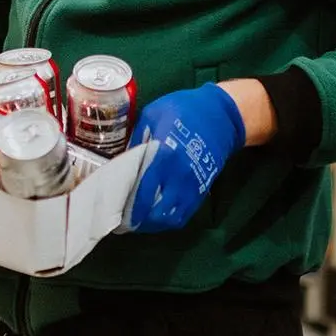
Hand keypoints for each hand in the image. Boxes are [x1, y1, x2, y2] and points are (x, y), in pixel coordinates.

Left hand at [126, 83, 244, 233]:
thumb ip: (137, 139)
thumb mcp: (153, 115)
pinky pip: (184, 215)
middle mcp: (179, 176)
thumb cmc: (184, 111)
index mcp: (164, 156)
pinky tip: (156, 216)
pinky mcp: (201, 191)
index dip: (129, 206)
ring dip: (152, 224)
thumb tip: (120, 160)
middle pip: (155, 212)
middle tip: (122, 220)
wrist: (221, 116)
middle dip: (138, 220)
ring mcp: (192, 186)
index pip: (143, 191)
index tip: (114, 212)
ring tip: (137, 220)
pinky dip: (168, 220)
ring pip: (170, 219)